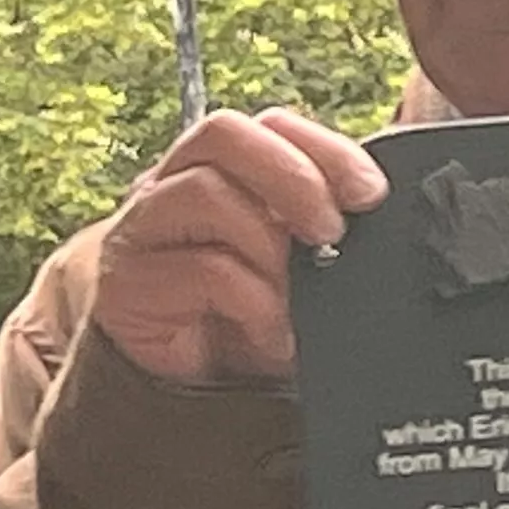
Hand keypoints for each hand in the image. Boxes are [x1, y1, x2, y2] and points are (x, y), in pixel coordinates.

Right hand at [92, 109, 387, 385]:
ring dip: (270, 243)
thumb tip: (383, 207)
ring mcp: (143, 226)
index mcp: (226, 168)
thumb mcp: (303, 261)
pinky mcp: (125, 279)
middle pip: (224, 133)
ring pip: (205, 191)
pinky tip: (272, 329)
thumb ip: (330, 224)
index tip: (370, 193)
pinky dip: (253, 300)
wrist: (191, 383)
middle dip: (293, 175)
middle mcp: (176, 182)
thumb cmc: (254, 310)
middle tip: (332, 230)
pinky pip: (200, 267)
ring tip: (299, 290)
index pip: (271, 124)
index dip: (326, 149)